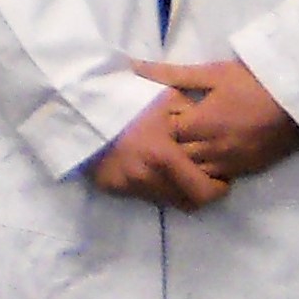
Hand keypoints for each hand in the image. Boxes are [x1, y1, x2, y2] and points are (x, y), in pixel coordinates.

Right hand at [87, 84, 225, 208]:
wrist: (78, 107)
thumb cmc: (128, 99)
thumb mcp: (168, 96)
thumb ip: (196, 117)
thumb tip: (215, 131)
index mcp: (164, 158)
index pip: (206, 193)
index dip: (219, 186)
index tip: (219, 175)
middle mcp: (146, 178)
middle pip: (189, 202)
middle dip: (200, 191)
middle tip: (200, 174)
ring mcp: (126, 185)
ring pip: (166, 199)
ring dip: (175, 188)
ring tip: (174, 167)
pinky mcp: (111, 186)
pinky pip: (142, 194)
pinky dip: (151, 184)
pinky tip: (149, 166)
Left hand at [137, 58, 298, 181]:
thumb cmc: (255, 81)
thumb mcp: (212, 73)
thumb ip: (171, 74)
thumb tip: (135, 66)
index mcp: (201, 123)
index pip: (165, 135)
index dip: (161, 125)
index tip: (163, 116)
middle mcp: (214, 148)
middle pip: (178, 155)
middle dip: (172, 145)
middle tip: (171, 133)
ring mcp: (233, 161)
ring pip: (197, 172)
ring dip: (189, 161)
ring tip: (189, 146)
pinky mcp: (250, 168)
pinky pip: (220, 178)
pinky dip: (209, 171)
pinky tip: (209, 158)